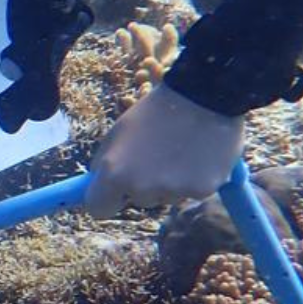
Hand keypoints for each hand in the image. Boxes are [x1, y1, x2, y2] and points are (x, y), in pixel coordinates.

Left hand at [86, 83, 244, 217]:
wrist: (204, 96)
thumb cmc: (156, 111)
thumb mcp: (118, 132)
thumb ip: (106, 162)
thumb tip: (99, 184)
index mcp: (114, 173)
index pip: (98, 207)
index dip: (106, 200)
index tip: (114, 194)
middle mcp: (141, 188)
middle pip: (138, 200)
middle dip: (144, 184)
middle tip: (158, 154)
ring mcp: (172, 191)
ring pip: (166, 197)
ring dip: (170, 182)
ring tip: (180, 150)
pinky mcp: (201, 191)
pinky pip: (191, 192)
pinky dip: (194, 179)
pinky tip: (199, 155)